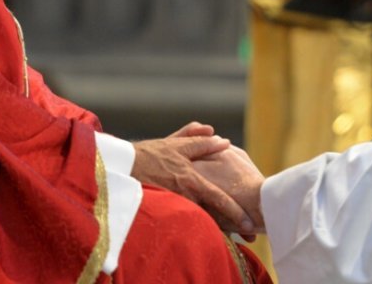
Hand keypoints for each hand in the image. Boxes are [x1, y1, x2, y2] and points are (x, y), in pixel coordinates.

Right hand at [131, 123, 255, 234]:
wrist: (122, 168)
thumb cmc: (150, 154)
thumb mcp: (176, 144)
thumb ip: (201, 143)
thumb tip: (223, 140)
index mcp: (191, 180)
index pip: (219, 198)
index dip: (236, 211)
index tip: (250, 223)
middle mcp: (185, 196)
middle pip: (212, 215)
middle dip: (230, 224)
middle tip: (247, 232)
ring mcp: (175, 206)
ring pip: (200, 218)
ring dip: (215, 224)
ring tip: (233, 230)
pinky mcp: (165, 212)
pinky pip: (185, 220)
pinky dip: (197, 223)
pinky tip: (204, 227)